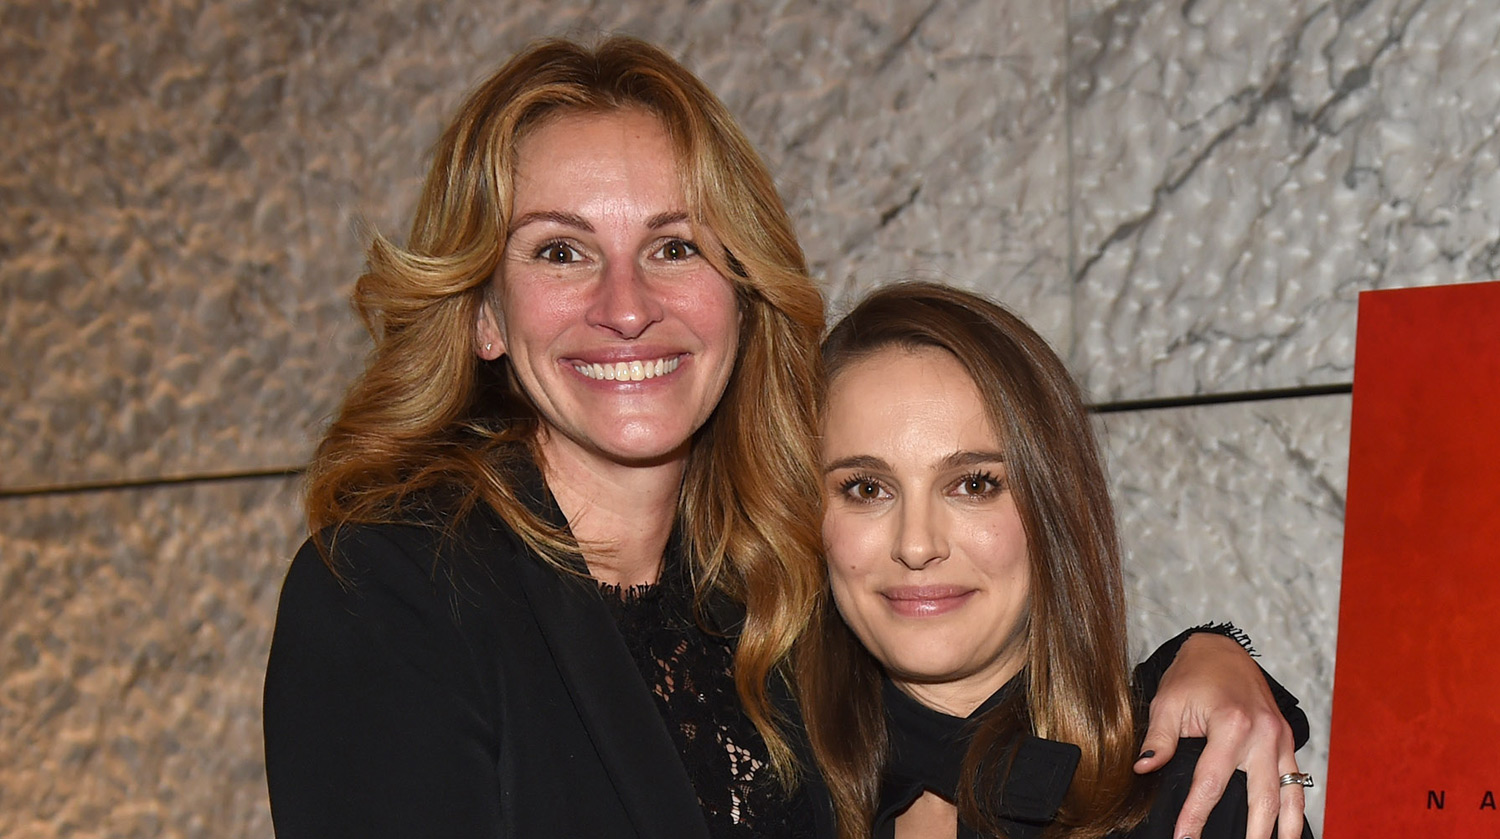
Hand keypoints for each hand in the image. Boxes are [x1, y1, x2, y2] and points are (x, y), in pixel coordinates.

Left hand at [1135, 633, 1304, 838]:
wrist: (1221, 648)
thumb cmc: (1193, 672)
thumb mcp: (1167, 702)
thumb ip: (1158, 739)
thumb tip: (1144, 769)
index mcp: (1231, 724)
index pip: (1211, 783)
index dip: (1196, 815)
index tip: (1184, 838)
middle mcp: (1263, 734)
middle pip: (1261, 798)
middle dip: (1251, 833)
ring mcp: (1280, 737)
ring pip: (1289, 794)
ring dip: (1285, 829)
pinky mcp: (1286, 738)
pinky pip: (1296, 779)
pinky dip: (1295, 806)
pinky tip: (1287, 827)